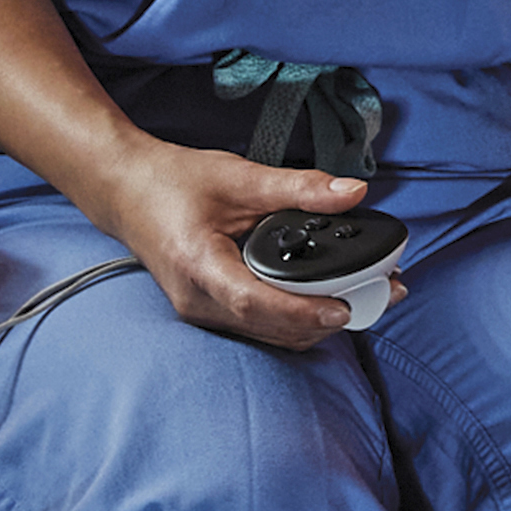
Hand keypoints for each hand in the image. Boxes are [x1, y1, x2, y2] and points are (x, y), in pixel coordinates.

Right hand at [101, 141, 378, 351]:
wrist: (127, 192)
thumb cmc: (174, 183)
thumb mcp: (238, 176)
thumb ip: (297, 187)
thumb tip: (351, 193)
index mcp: (200, 267)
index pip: (256, 304)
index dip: (303, 312)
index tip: (344, 308)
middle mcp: (199, 302)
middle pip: (271, 328)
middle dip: (329, 319)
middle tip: (383, 295)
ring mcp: (202, 312)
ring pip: (270, 334)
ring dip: (318, 321)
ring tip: (368, 294)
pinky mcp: (211, 310)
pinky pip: (261, 326)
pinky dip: (298, 316)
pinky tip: (329, 295)